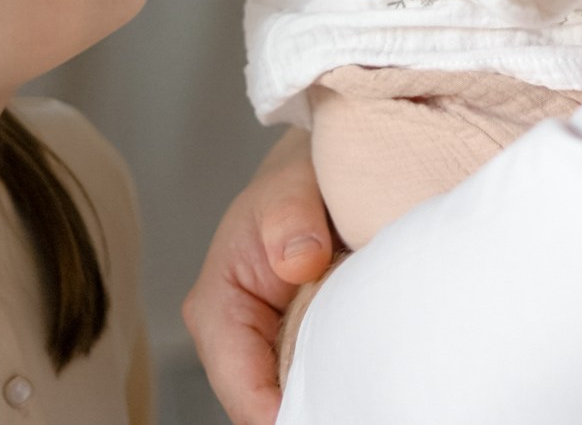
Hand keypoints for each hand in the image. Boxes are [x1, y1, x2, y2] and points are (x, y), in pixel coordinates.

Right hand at [182, 128, 335, 424]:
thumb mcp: (289, 187)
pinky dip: (338, 379)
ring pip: (290, 396)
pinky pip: (311, 379)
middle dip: (310, 407)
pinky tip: (365, 377)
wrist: (310, 180)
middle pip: (265, 404)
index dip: (280, 411)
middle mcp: (231, 339)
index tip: (330, 409)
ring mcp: (261, 348)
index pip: (240, 386)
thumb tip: (301, 260)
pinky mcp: (290, 348)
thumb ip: (291, 218)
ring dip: (326, 395)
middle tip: (358, 402)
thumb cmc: (293, 183)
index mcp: (216, 308)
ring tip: (364, 391)